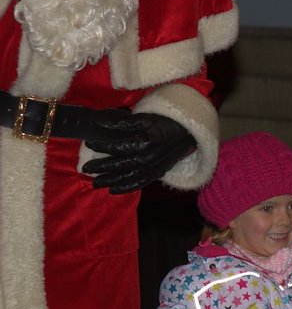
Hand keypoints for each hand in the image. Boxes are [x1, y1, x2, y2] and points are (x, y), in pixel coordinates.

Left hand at [82, 112, 196, 193]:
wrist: (189, 134)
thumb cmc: (166, 122)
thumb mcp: (145, 118)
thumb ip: (123, 122)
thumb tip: (100, 123)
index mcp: (146, 142)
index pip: (119, 146)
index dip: (103, 146)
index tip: (89, 144)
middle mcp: (149, 158)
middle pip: (121, 164)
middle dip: (102, 167)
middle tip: (86, 169)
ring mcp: (154, 168)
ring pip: (128, 177)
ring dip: (110, 181)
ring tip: (95, 183)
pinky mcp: (158, 174)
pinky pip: (140, 183)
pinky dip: (127, 188)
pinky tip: (114, 190)